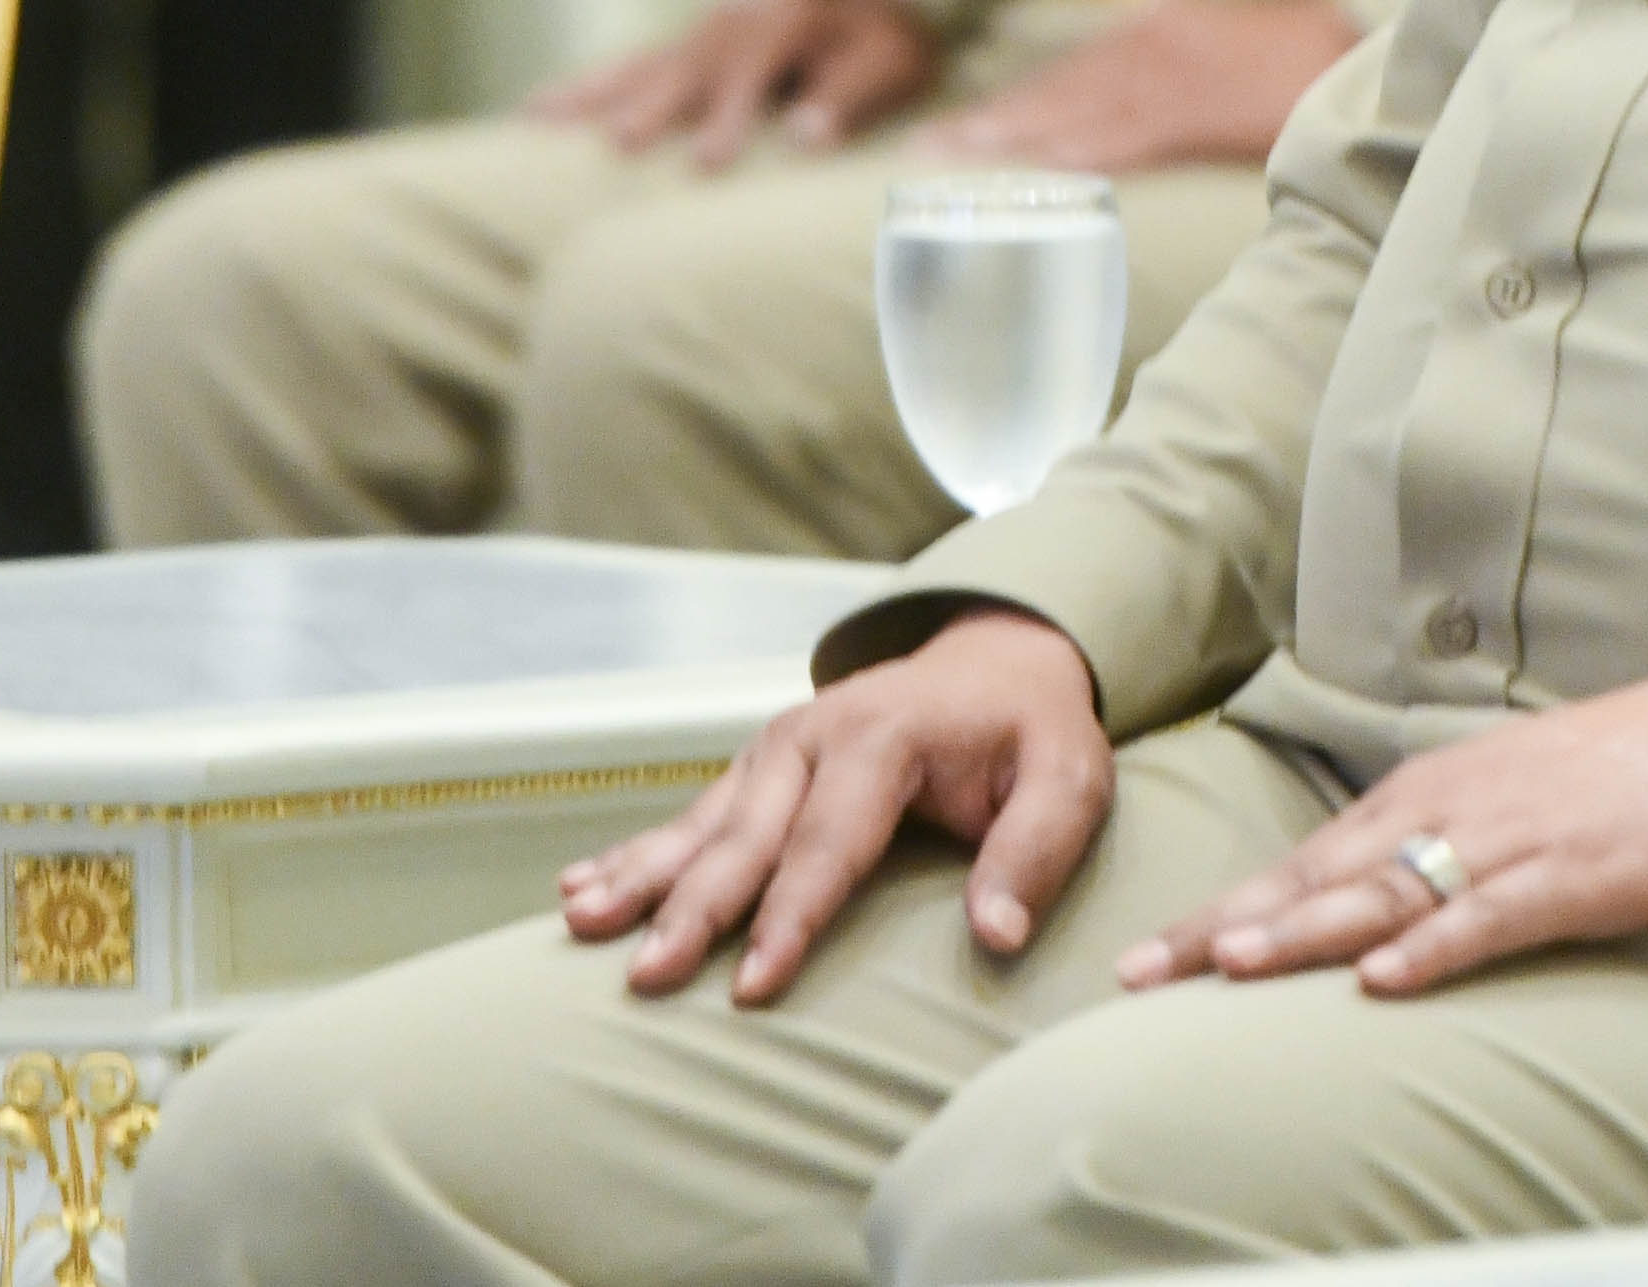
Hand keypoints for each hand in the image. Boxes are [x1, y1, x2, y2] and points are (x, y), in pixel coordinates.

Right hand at [523, 0, 944, 165]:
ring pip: (641, 64)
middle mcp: (734, 21)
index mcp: (786, 23)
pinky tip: (537, 110)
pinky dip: (585, 86)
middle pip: (686, 68)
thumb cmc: (887, 39)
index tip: (705, 162)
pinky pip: (627, 64)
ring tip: (537, 120)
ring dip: (594, 93)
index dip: (730, 117)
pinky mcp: (685, 44)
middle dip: (653, 105)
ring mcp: (702, 30)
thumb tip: (805, 138)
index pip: (753, 75)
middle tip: (618, 143)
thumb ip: (851, 97)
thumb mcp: (890, 64)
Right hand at [556, 605, 1109, 1004]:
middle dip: (693, 909)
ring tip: (581, 922)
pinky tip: (579, 885)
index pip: (831, 844)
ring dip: (640, 876)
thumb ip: (1035, 851)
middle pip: (747, 837)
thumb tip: (996, 936)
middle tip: (647, 975)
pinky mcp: (758, 766)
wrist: (996, 660)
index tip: (751, 987)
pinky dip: (637, 851)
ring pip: (702, 823)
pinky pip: (692, 815)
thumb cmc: (1031, 733)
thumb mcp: (1068, 779)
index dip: (791, 918)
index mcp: (883, 736)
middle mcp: (813, 735)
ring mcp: (776, 747)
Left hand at [912, 0, 1361, 174]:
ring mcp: (1177, 79)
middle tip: (931, 150)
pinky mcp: (1199, 113)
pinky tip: (1037, 171)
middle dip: (998, 120)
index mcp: (1169, 27)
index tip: (966, 126)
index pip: (1078, 70)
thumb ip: (1190, 1)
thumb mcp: (1246, 21)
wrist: (1379, 59)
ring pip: (1078, 113)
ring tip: (958, 160)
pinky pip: (1124, 140)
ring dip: (1017, 138)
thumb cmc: (1319, 51)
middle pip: (1062, 90)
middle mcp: (1161, 45)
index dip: (1020, 99)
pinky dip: (1077, 155)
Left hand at [1122, 657, 1647, 999]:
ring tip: (1229, 965)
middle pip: (1315, 882)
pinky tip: (1384, 980)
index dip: (1218, 911)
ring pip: (1384, 897)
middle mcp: (1443, 814)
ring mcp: (1503, 844)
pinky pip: (1487, 919)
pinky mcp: (1568, 877)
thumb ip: (1422, 845)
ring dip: (1304, 932)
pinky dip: (1433, 949)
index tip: (1144, 958)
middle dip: (1224, 928)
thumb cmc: (1604, 771)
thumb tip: (1348, 903)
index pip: (1298, 865)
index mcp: (1418, 797)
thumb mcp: (1491, 797)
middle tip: (1140, 973)